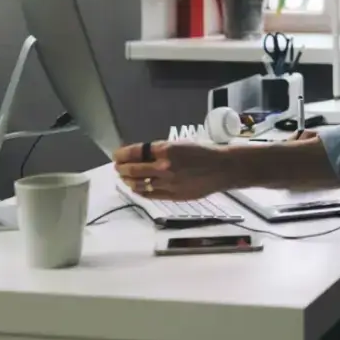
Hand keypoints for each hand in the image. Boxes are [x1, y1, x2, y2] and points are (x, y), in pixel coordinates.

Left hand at [113, 141, 235, 201]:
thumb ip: (160, 150)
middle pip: (133, 169)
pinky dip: (140, 191)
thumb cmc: (204, 153)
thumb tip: (140, 155)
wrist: (222, 168)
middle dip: (122, 168)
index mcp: (166, 150)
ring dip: (128, 180)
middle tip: (118, 166)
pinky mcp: (173, 195)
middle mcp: (164, 167)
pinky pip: (149, 195)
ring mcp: (168, 183)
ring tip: (125, 178)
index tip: (117, 155)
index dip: (122, 154)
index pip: (135, 152)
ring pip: (139, 184)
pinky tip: (137, 188)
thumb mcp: (181, 144)